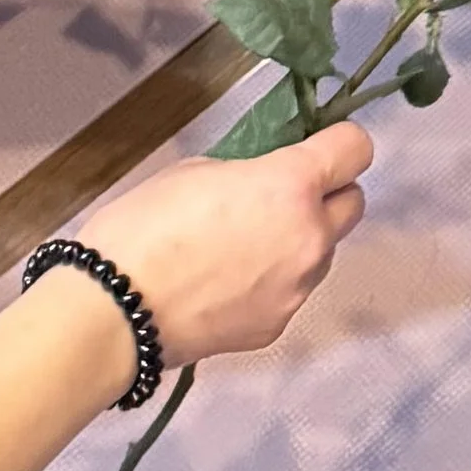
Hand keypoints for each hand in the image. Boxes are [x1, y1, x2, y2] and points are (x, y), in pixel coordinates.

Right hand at [74, 124, 373, 363]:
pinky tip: (224, 288)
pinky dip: (272, 284)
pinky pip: (290, 292)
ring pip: (322, 253)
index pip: (355, 149)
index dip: (338, 144)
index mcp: (291, 186)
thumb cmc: (144, 228)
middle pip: (352, 205)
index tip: (315, 148)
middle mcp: (311, 237)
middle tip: (278, 198)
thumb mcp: (194, 173)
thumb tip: (261, 185)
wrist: (115, 314)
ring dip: (300, 243)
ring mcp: (298, 288)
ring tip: (242, 249)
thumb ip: (246, 173)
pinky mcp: (277, 326)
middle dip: (326, 196)